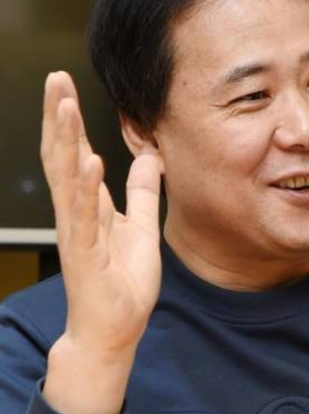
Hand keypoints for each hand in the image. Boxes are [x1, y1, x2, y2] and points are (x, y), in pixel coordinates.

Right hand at [41, 71, 163, 357]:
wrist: (113, 334)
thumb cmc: (122, 285)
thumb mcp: (141, 229)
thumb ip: (142, 193)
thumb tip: (149, 157)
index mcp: (88, 204)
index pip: (74, 151)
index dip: (69, 118)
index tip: (63, 83)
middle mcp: (75, 212)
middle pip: (61, 155)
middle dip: (57, 116)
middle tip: (54, 79)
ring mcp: (77, 232)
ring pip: (66, 178)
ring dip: (66, 141)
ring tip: (65, 106)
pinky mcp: (86, 255)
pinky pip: (85, 218)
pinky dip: (86, 189)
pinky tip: (90, 163)